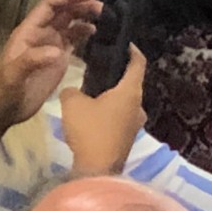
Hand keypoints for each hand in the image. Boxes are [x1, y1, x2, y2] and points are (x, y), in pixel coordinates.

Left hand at [0, 0, 100, 131]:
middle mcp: (41, 34)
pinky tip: (98, 33)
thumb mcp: (14, 75)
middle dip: (81, 5)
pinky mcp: (59, 59)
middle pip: (62, 12)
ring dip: (86, 17)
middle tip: (104, 7)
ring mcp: (50, 45)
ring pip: (70, 24)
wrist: (6, 109)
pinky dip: (86, 33)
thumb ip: (32, 60)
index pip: (49, 6)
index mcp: (29, 32)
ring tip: (106, 17)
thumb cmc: (5, 90)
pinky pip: (74, 40)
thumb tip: (57, 51)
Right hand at [58, 48, 147, 176]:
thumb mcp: (72, 102)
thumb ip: (72, 90)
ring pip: (123, 100)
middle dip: (115, 74)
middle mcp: (139, 106)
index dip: (133, 51)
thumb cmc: (90, 130)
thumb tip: (75, 92)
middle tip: (97, 66)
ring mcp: (135, 123)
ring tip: (89, 87)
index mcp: (131, 92)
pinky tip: (91, 109)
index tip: (125, 43)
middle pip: (130, 83)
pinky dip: (108, 109)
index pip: (139, 64)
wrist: (98, 167)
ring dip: (109, 93)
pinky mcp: (128, 136)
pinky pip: (119, 115)